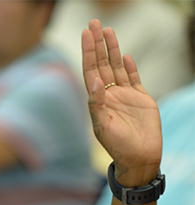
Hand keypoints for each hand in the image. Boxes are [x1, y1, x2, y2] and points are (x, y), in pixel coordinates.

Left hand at [82, 19, 161, 185]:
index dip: (88, 52)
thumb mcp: (102, 127)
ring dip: (113, 49)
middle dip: (98, 44)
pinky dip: (130, 67)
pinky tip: (126, 55)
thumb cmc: (117, 146)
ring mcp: (125, 95)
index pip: (90, 71)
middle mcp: (109, 95)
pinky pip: (134, 78)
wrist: (139, 158)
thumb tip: (94, 83)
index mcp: (98, 100)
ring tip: (108, 31)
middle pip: (102, 64)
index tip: (86, 34)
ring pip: (117, 67)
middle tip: (94, 23)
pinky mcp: (141, 98)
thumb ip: (97, 105)